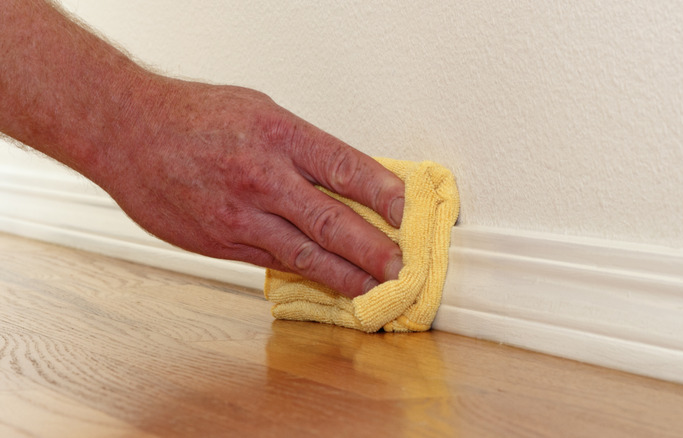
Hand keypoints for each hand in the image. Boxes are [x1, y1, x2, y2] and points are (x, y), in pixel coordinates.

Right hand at [97, 77, 404, 296]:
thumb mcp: (260, 111)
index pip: (346, 167)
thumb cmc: (194, 116)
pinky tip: (327, 284)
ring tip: (373, 289)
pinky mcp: (221, 241)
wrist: (127, 132)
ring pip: (305, 253)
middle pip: (332, 220)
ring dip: (345, 274)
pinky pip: (272, 262)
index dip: (383, 193)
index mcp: (279, 135)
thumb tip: (347, 179)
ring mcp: (240, 215)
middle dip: (373, 249)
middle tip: (400, 267)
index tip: (406, 211)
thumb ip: (303, 148)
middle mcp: (263, 177)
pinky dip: (305, 274)